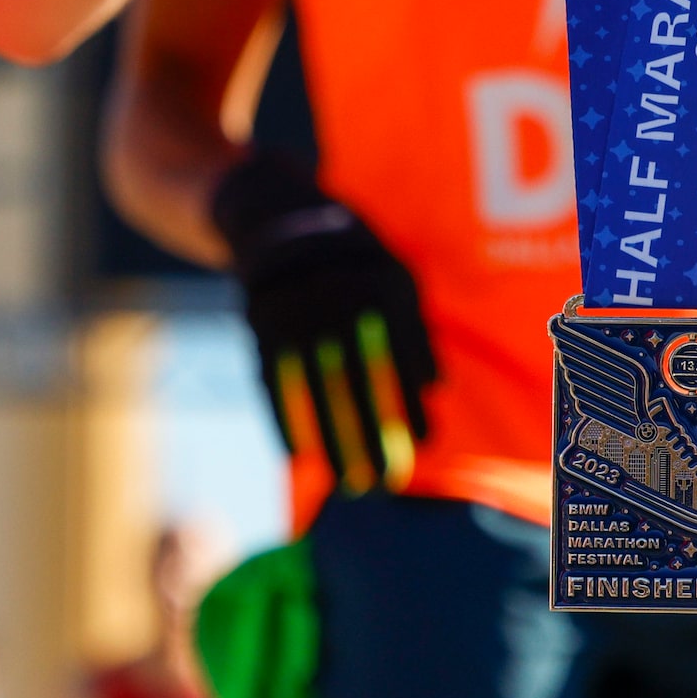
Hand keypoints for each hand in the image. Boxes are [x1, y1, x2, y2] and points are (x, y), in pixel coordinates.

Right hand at [212, 149, 435, 495]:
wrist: (276, 216)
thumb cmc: (352, 259)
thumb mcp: (392, 276)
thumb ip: (414, 330)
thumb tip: (437, 389)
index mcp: (381, 282)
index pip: (402, 354)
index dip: (413, 401)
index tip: (424, 444)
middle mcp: (337, 294)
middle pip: (361, 380)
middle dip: (375, 435)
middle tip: (388, 481)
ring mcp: (295, 308)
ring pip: (317, 388)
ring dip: (333, 441)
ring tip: (348, 481)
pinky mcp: (258, 322)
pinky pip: (274, 381)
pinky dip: (286, 421)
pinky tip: (299, 457)